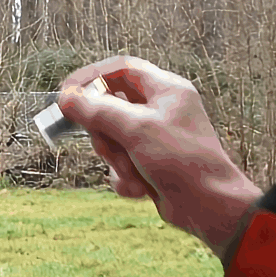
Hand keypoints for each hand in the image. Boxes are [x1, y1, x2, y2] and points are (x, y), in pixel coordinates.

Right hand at [56, 56, 262, 257]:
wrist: (209, 207)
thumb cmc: (182, 160)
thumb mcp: (136, 129)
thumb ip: (97, 110)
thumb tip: (66, 98)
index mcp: (165, 90)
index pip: (120, 69)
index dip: (90, 77)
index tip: (66, 93)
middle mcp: (160, 110)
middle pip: (110, 107)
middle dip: (104, 132)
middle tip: (109, 145)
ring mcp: (154, 138)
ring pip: (112, 138)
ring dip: (115, 159)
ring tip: (133, 171)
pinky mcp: (149, 163)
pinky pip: (120, 163)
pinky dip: (124, 177)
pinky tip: (141, 188)